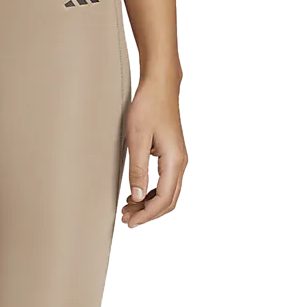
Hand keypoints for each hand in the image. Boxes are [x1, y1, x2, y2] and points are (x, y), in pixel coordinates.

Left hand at [120, 74, 185, 228]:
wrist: (159, 86)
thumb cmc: (148, 106)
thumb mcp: (137, 139)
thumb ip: (137, 170)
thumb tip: (135, 195)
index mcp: (173, 160)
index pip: (162, 198)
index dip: (146, 213)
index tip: (130, 220)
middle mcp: (179, 162)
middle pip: (168, 200)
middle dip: (148, 213)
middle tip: (127, 218)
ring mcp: (176, 160)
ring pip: (167, 193)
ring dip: (149, 204)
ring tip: (128, 208)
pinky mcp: (170, 156)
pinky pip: (164, 183)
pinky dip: (151, 193)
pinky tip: (137, 195)